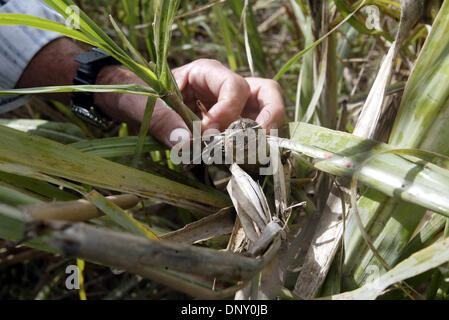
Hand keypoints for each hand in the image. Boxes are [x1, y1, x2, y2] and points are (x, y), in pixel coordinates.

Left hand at [96, 59, 285, 147]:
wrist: (131, 105)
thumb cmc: (137, 96)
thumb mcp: (141, 103)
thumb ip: (161, 118)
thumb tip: (185, 144)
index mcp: (206, 73)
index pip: (234, 86)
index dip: (227, 110)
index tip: (209, 133)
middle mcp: (226, 88)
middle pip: (267, 92)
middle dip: (268, 117)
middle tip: (257, 141)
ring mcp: (234, 109)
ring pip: (268, 113)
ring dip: (266, 135)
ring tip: (255, 156)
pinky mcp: (231, 129)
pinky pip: (254, 135)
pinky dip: (255, 149)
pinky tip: (245, 164)